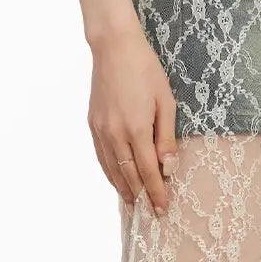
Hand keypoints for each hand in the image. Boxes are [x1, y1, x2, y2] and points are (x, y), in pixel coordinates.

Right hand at [88, 27, 177, 213]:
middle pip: (129, 176)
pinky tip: (117, 180)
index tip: (162, 209)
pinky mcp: (92, 124)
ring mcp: (101, 130)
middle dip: (141, 197)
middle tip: (151, 213)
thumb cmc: (146, 71)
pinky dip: (110, 173)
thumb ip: (166, 137)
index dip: (156, 192)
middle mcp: (115, 134)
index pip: (148, 172)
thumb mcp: (166, 102)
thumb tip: (167, 167)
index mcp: (137, 129)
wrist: (114, 48)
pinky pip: (101, 157)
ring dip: (123, 189)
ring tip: (134, 204)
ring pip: (112, 170)